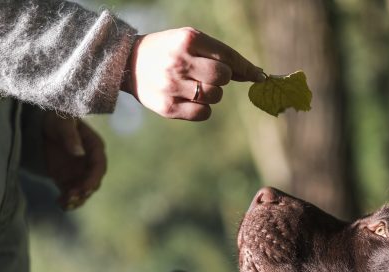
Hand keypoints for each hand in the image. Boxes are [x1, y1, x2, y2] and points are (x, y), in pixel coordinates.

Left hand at [42, 112, 106, 209]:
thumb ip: (70, 136)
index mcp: (94, 147)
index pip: (99, 166)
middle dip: (83, 191)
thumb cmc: (57, 118)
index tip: (85, 188)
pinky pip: (70, 193)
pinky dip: (67, 200)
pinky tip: (59, 203)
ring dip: (76, 199)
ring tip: (64, 203)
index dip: (93, 179)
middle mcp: (90, 162)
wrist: (43, 124)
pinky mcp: (67, 179)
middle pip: (93, 182)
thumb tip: (78, 153)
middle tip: (71, 197)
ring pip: (83, 190)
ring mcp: (79, 172)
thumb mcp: (63, 122)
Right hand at [122, 27, 264, 120]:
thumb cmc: (167, 51)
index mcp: (188, 40)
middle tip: (209, 76)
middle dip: (223, 78)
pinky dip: (203, 108)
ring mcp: (172, 85)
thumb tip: (255, 74)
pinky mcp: (167, 107)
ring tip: (195, 86)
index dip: (245, 68)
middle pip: (223, 77)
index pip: (227, 56)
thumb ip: (219, 54)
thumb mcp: (189, 41)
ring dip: (212, 93)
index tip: (260, 77)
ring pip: (215, 96)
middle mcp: (180, 61)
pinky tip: (189, 99)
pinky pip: (203, 113)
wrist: (128, 63)